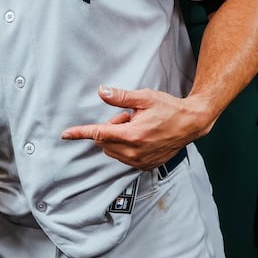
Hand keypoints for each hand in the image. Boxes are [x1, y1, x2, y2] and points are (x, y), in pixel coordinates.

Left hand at [60, 84, 203, 170]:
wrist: (191, 123)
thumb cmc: (169, 109)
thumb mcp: (145, 97)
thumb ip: (121, 97)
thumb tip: (102, 92)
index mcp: (133, 135)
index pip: (99, 134)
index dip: (80, 133)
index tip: (65, 134)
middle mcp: (135, 151)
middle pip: (104, 142)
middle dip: (109, 128)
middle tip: (127, 117)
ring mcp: (141, 161)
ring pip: (112, 151)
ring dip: (117, 138)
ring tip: (137, 127)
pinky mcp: (146, 165)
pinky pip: (123, 158)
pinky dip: (125, 147)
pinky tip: (141, 137)